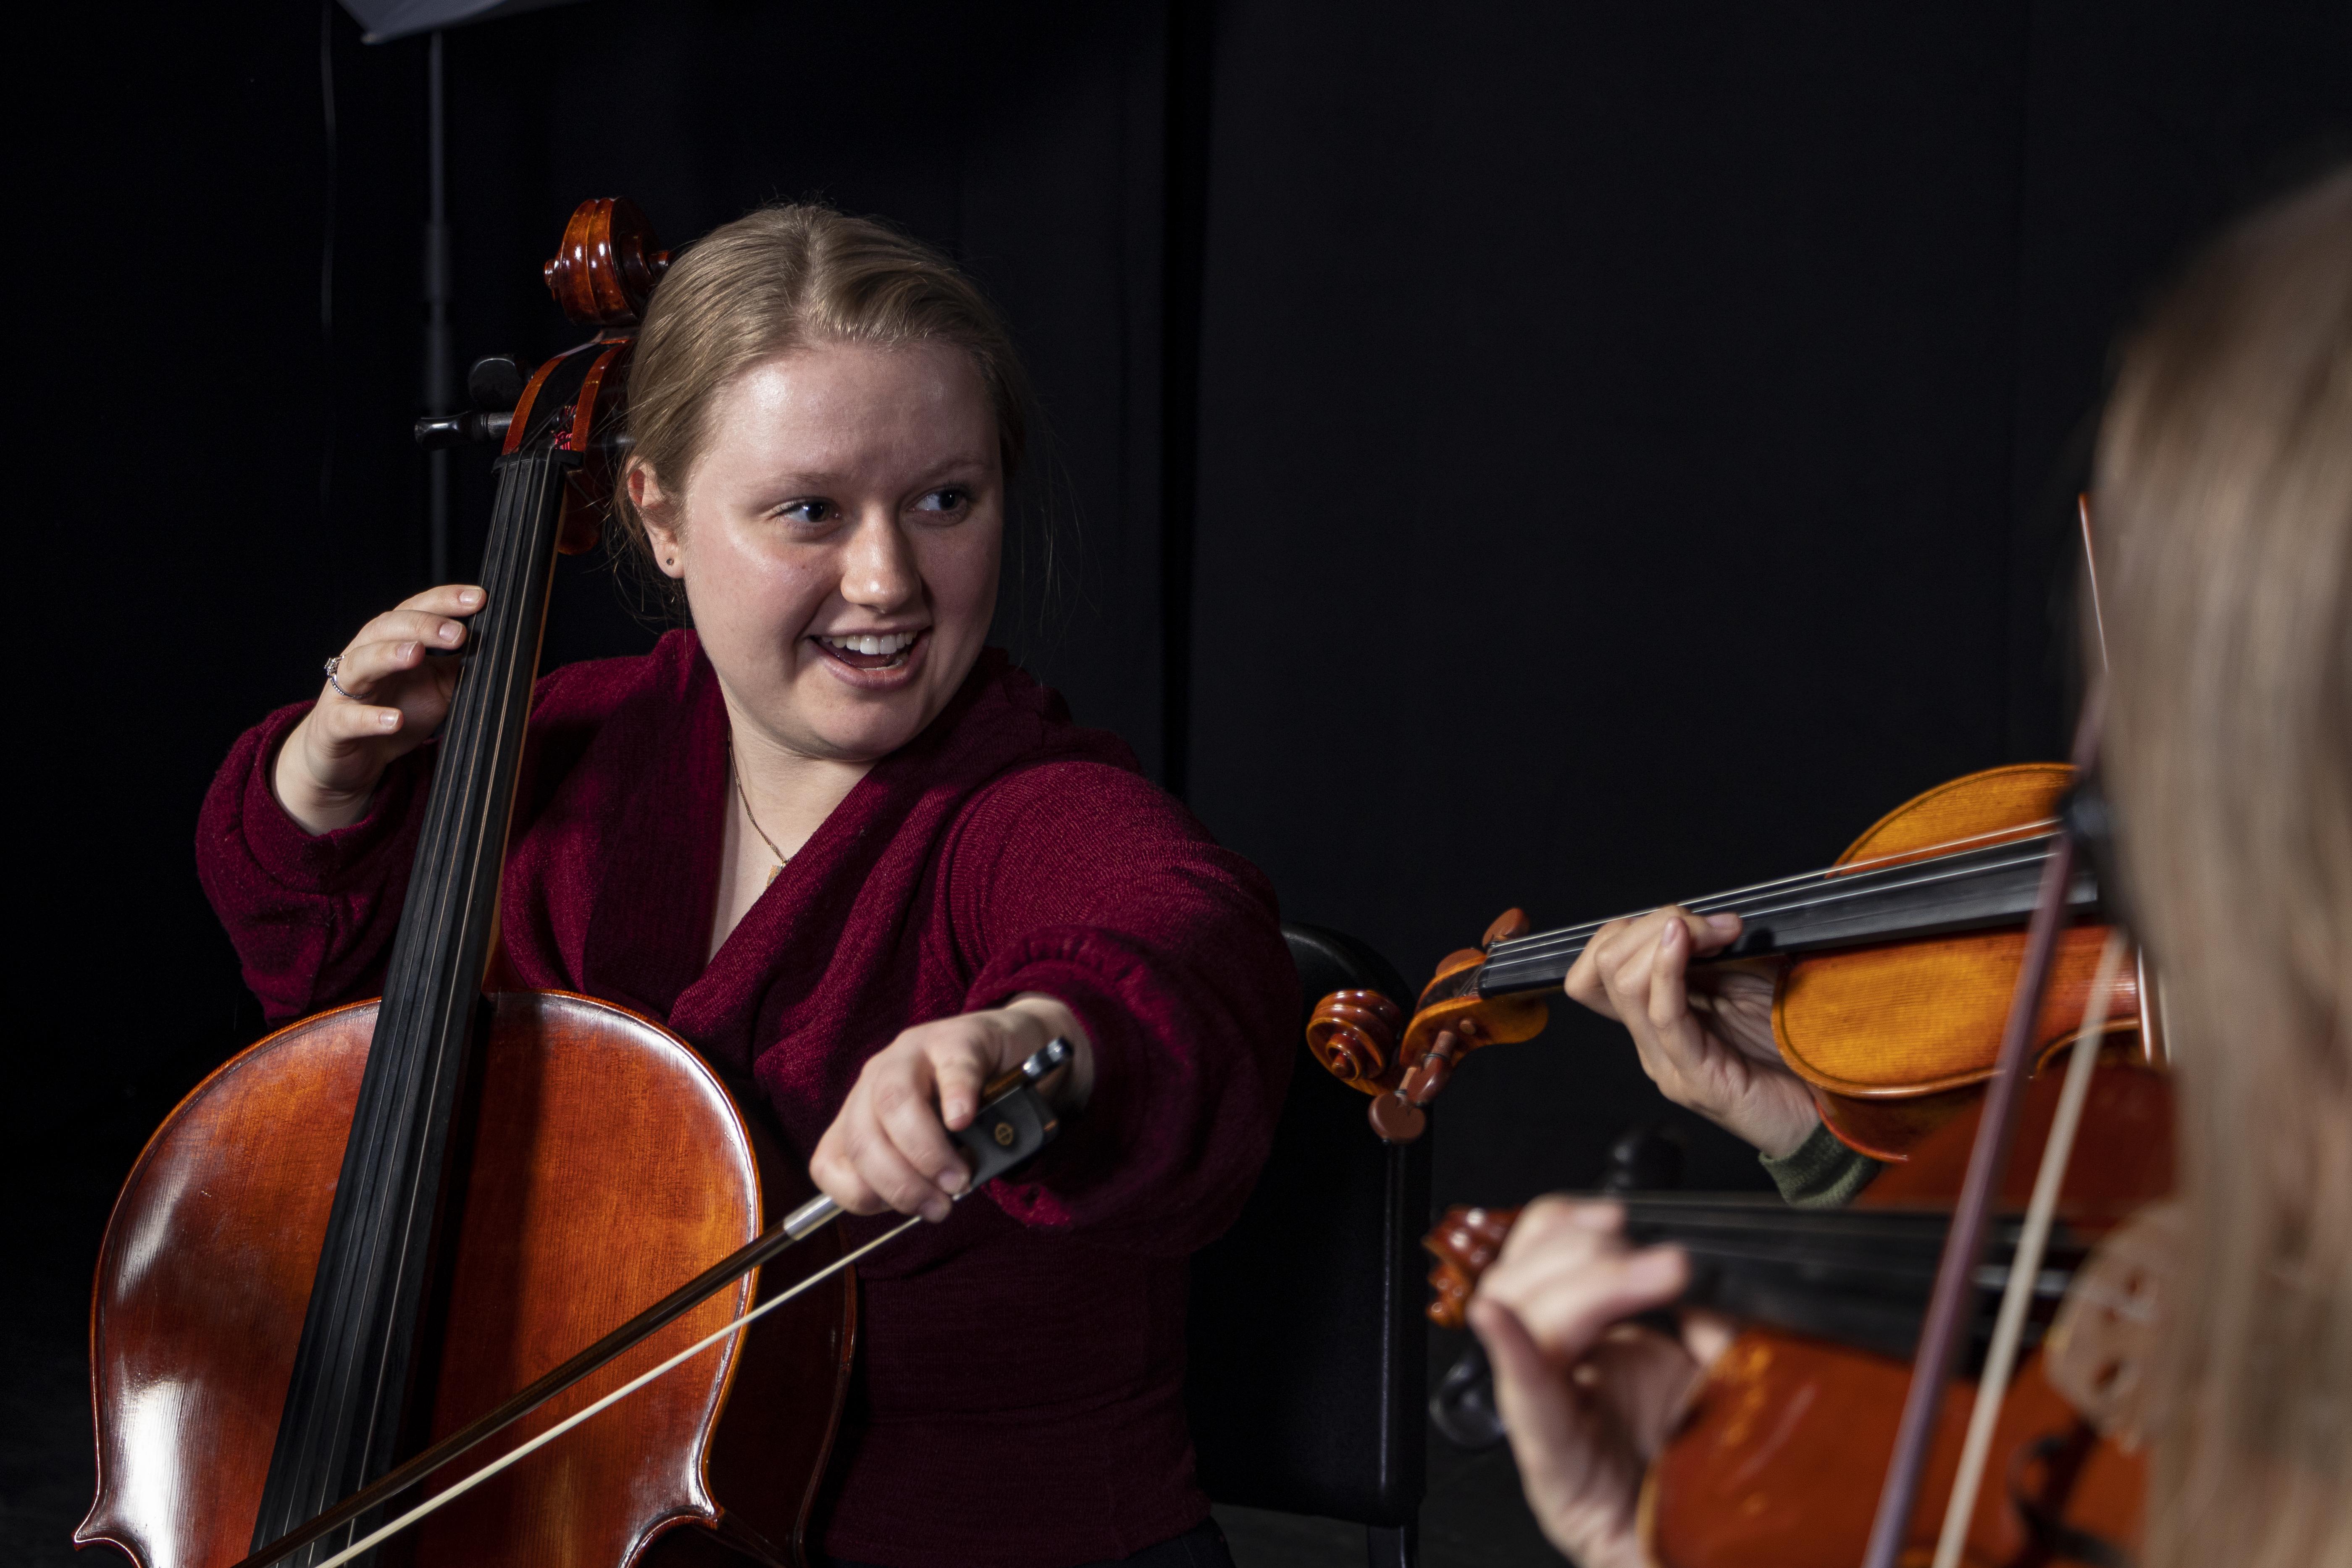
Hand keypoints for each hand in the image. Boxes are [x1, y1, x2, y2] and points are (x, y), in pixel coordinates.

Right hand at [273, 585, 484, 833]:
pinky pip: (349, 719)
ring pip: (361, 663)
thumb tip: (501, 646)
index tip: (479, 598)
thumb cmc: (397, 710)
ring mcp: (345, 691)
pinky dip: (371, 719)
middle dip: (423, 626)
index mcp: (390, 641)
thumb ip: (461, 666)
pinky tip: (394, 720)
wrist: (353, 757)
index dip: (444, 601)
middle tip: (457, 632)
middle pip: (387, 628)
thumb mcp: (438, 686)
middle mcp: (364, 656)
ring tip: (417, 654)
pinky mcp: (334, 726)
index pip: (416, 610)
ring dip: (389, 655)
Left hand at [810, 994, 1092, 1222]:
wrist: (1013, 1051)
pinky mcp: (958, 1038)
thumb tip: (927, 1204)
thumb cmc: (969, 1108)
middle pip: (863, 1137)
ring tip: (958, 1176)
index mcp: (860, 1112)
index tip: (906, 1210)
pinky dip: (956, 1098)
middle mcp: (875, 1080)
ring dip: (925, 1151)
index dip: (860, 1196)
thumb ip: (916, 1174)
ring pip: (894, 1101)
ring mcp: (912, 1053)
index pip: (830, 1162)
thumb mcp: (932, 1148)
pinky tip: (965, 1119)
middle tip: (940, 1205)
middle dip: (899, 1183)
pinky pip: (951, 1068)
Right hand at [1468, 1198, 1732, 1567]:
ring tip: (1650, 1278)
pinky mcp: (1553, 1464)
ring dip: (1586, 1284)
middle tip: (1652, 1257)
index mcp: (1591, 1339)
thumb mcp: (1722, 1365)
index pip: (1543, 1253)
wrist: (1722, 1558)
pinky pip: (1524, 1400)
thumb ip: (1707, 1309)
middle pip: (1525, 1275)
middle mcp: (1559, 1368)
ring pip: (1525, 1320)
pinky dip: (1512, 1353)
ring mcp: (1548, 1413)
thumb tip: (1698, 1247)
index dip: (1570, 1223)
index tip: (1626, 1217)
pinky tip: (1501, 1321)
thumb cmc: (1714, 1471)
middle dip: (1586, 1250)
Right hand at [1563, 907, 1818, 1156]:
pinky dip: (1666, 970)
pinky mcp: (1695, 1080)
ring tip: (1710, 931)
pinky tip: (1681, 940)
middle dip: (1649, 925)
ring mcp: (1668, 1064)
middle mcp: (1652, 1044)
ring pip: (1625, 985)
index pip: (1601, 965)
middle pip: (1606, 966)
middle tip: (1708, 925)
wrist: (1830, 1113)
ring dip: (1664, 938)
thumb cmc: (1795, 1051)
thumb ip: (1713, 956)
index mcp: (1658, 1022)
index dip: (1635, 928)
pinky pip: (1664, 1017)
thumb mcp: (1747, 985)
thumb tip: (1695, 916)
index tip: (1695, 921)